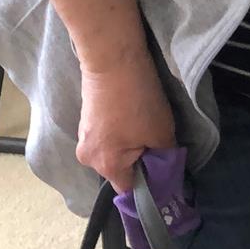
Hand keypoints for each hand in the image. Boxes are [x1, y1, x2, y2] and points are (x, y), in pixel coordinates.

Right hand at [76, 54, 177, 191]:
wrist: (112, 58)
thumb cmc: (138, 99)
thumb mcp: (161, 133)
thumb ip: (164, 160)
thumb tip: (166, 173)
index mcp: (106, 166)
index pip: (130, 190)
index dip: (150, 184)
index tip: (165, 171)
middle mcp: (88, 158)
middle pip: (121, 171)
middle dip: (140, 161)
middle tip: (157, 140)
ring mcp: (83, 138)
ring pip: (114, 153)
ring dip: (131, 145)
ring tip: (143, 123)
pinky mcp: (85, 121)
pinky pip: (107, 138)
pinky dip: (120, 132)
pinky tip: (131, 115)